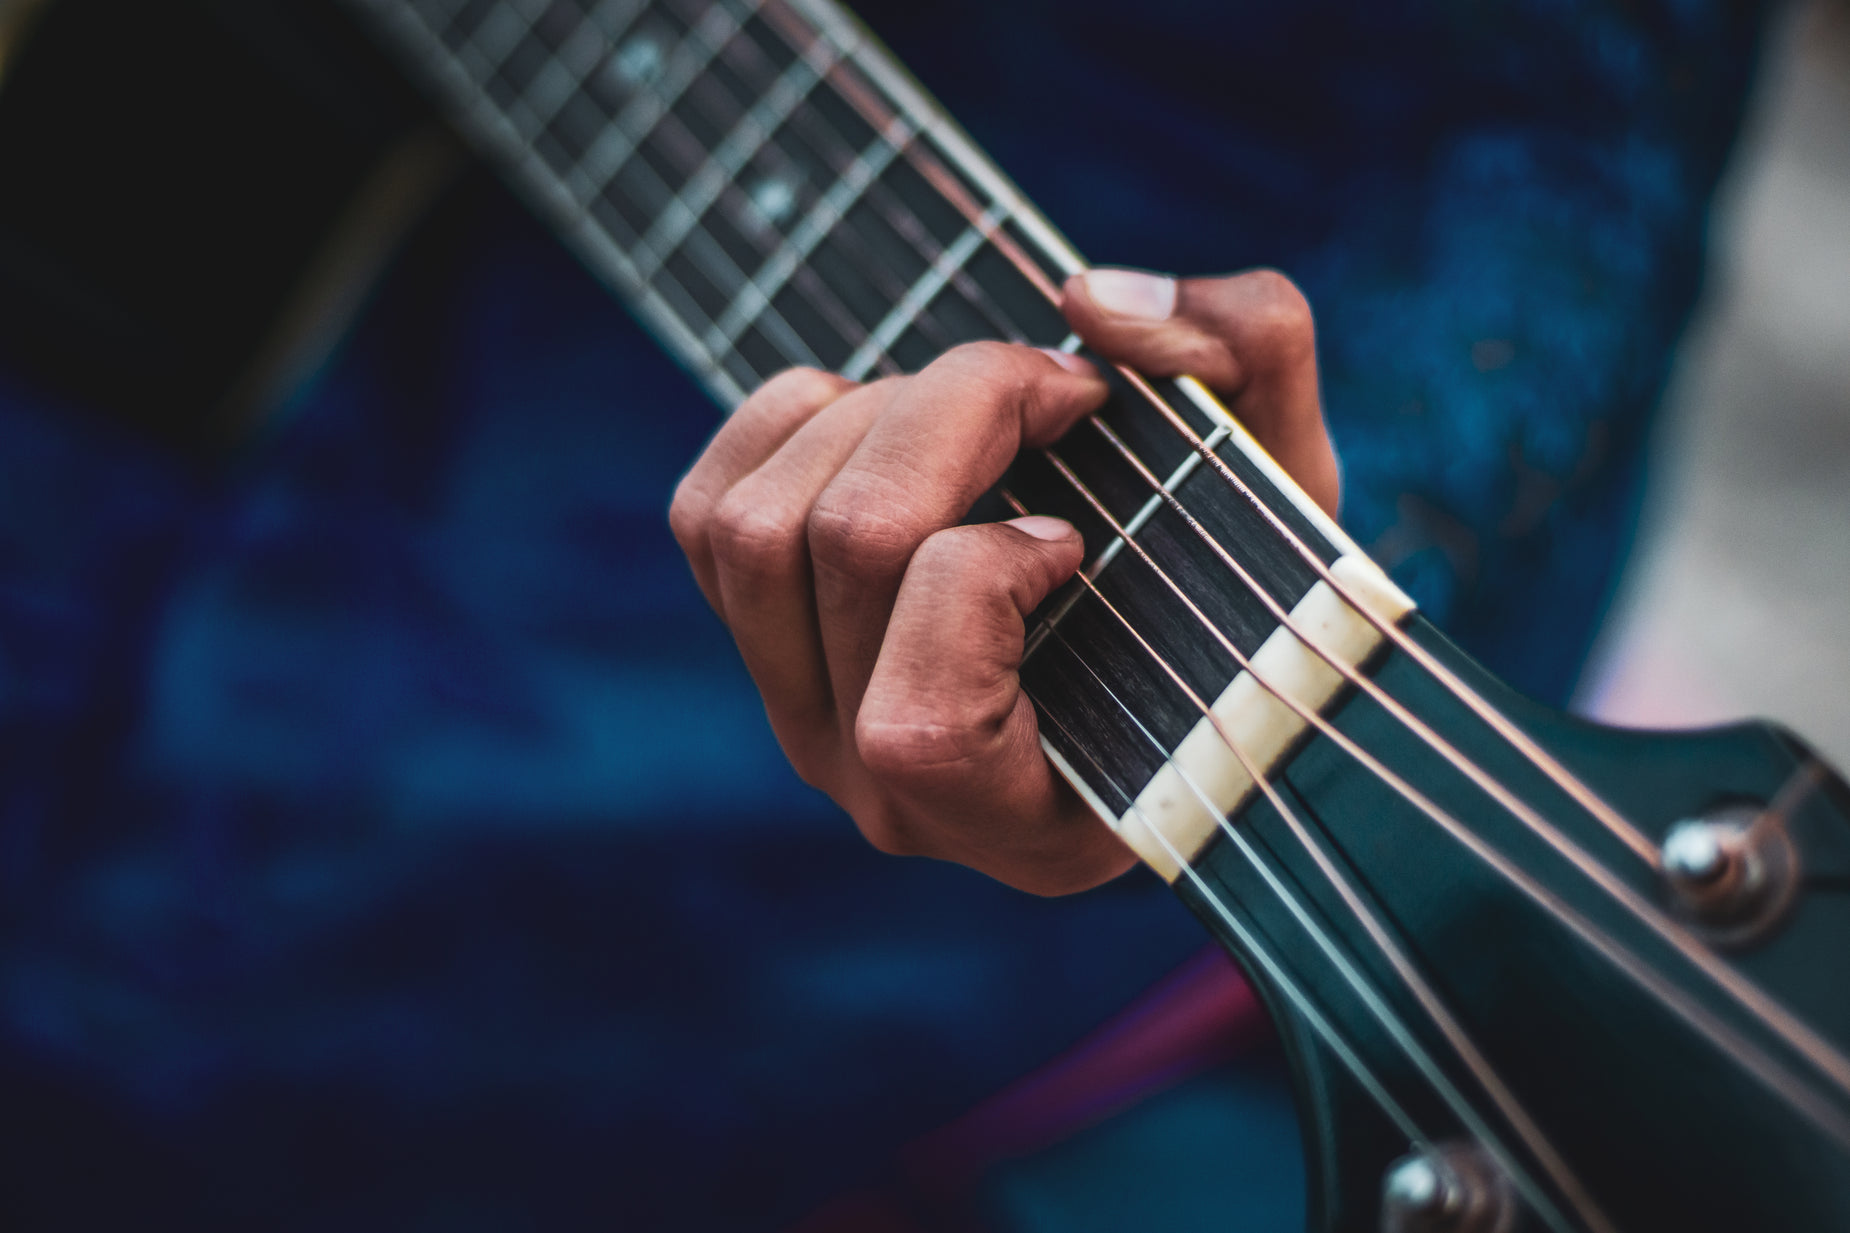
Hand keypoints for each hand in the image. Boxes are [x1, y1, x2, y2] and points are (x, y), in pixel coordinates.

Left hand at [669, 269, 1338, 894]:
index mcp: (1021, 819)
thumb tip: (1090, 300)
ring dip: (879, 413)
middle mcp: (887, 796)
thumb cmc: (1236, 595)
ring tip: (978, 409)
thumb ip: (1249, 361)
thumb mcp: (1292, 489)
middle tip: (1059, 390)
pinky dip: (790, 421)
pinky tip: (886, 418)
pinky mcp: (755, 643)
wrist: (1161, 657)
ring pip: (759, 527)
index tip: (1081, 534)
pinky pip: (708, 513)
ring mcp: (806, 723)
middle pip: (846, 551)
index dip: (986, 581)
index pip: (916, 725)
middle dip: (960, 411)